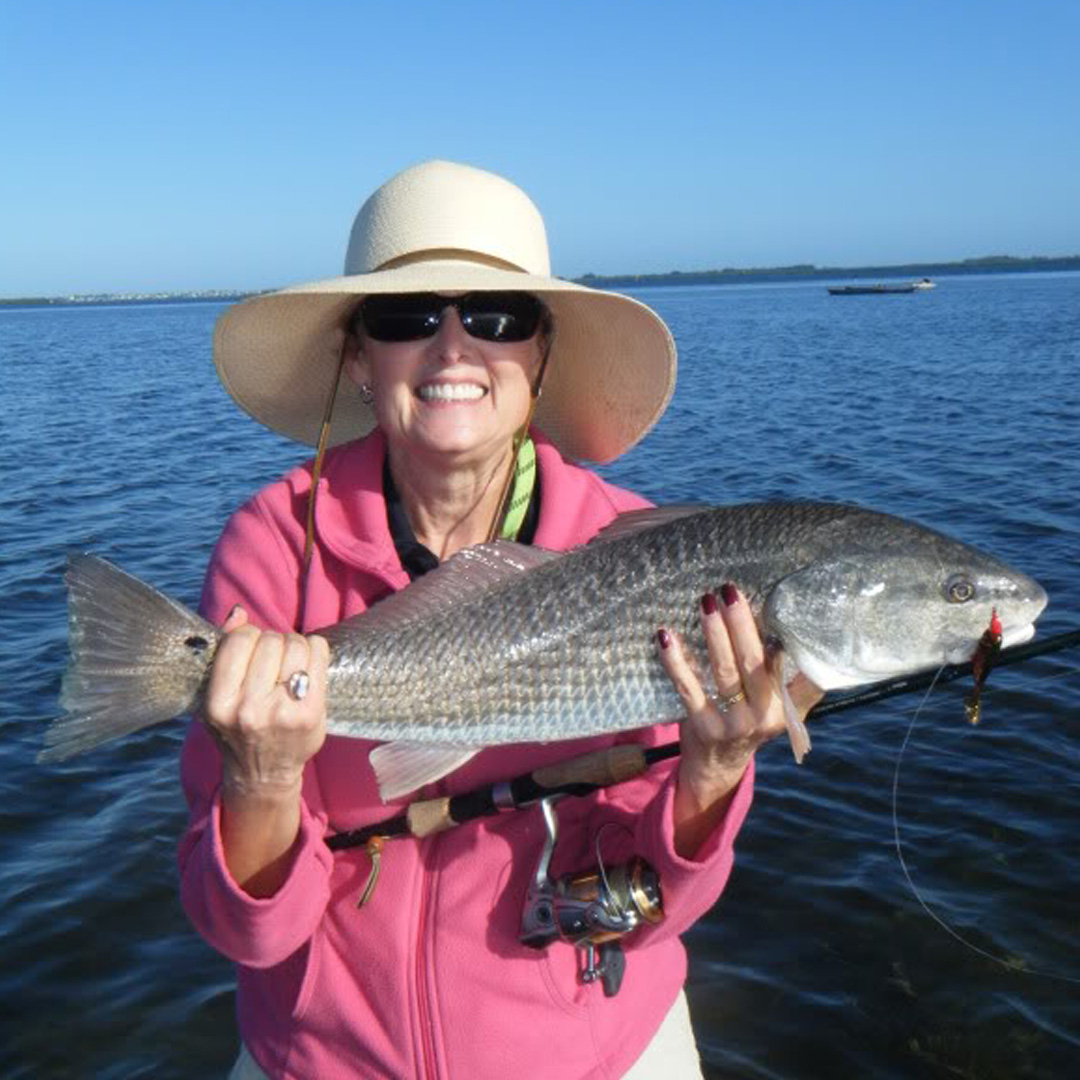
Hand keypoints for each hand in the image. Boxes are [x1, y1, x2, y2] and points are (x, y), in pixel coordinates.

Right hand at [202, 606, 328, 796]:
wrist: (263, 772)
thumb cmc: (237, 727)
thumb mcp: (217, 695)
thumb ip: (224, 650)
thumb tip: (239, 612)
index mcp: (219, 703)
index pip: (240, 640)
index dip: (248, 636)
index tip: (250, 650)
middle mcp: (249, 710)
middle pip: (271, 641)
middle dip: (273, 642)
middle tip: (273, 661)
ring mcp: (283, 712)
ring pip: (296, 644)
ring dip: (295, 646)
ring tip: (289, 663)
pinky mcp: (311, 713)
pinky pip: (319, 654)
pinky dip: (315, 650)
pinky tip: (307, 666)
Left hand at [658, 583, 821, 855]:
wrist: (717, 767)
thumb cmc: (747, 720)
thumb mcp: (774, 703)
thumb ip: (780, 671)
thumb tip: (773, 615)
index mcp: (789, 707)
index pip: (807, 675)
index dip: (803, 646)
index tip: (796, 611)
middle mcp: (767, 716)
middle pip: (755, 662)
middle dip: (742, 623)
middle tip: (730, 590)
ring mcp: (735, 724)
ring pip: (724, 671)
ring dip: (714, 633)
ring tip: (707, 602)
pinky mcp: (704, 728)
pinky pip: (688, 688)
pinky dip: (676, 661)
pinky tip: (666, 636)